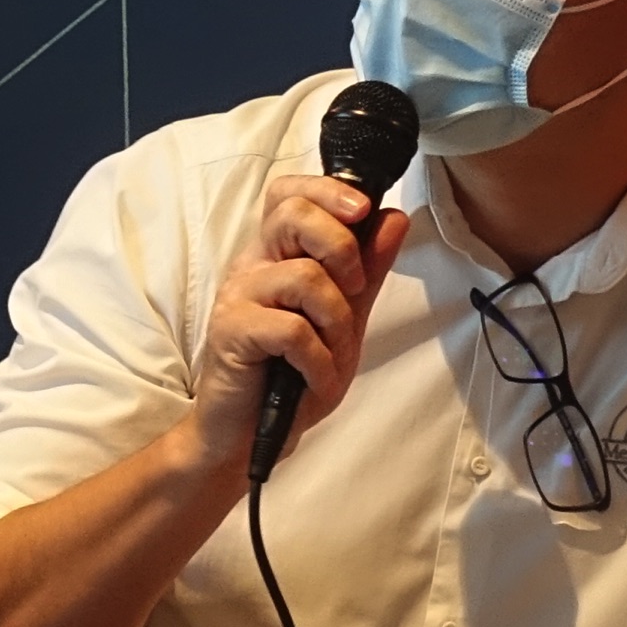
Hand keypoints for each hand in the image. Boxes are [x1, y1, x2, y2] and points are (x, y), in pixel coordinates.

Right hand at [189, 174, 411, 466]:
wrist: (249, 437)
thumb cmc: (290, 378)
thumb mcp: (344, 321)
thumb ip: (367, 271)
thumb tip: (394, 218)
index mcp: (274, 256)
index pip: (289, 193)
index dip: (328, 190)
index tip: (363, 212)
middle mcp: (252, 267)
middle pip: (294, 215)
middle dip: (342, 248)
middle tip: (353, 289)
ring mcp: (238, 298)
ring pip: (304, 276)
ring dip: (336, 321)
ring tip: (332, 354)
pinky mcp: (232, 332)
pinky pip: (292, 330)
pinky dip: (318, 360)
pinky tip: (314, 380)